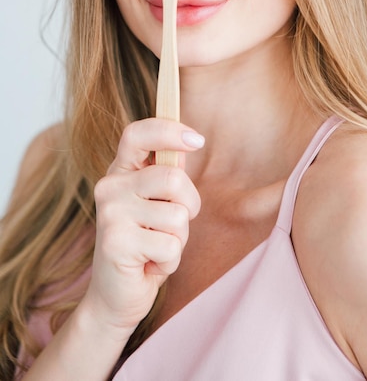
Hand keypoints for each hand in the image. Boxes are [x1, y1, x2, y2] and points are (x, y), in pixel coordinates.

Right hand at [81, 118, 203, 340]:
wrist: (116, 296)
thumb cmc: (145, 243)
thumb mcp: (157, 204)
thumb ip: (167, 174)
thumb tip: (187, 144)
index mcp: (120, 172)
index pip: (138, 134)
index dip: (169, 130)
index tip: (198, 140)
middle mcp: (110, 187)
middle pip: (173, 178)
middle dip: (190, 205)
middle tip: (174, 225)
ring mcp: (110, 214)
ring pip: (177, 215)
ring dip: (179, 238)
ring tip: (156, 247)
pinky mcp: (116, 243)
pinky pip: (170, 246)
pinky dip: (171, 260)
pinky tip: (150, 265)